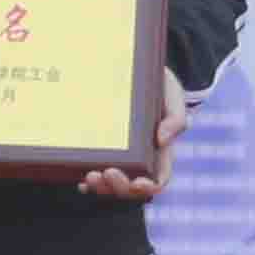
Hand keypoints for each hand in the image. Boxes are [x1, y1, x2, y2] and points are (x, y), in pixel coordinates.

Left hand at [72, 70, 198, 207]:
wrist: (135, 67)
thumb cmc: (159, 84)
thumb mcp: (173, 95)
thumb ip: (176, 118)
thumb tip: (161, 140)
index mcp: (159, 151)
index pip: (157, 178)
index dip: (148, 187)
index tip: (137, 183)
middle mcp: (138, 157)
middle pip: (130, 186)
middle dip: (119, 187)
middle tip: (106, 174)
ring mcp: (118, 153)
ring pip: (110, 182)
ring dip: (101, 187)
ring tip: (90, 177)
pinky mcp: (99, 145)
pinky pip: (91, 167)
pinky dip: (85, 178)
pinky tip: (78, 177)